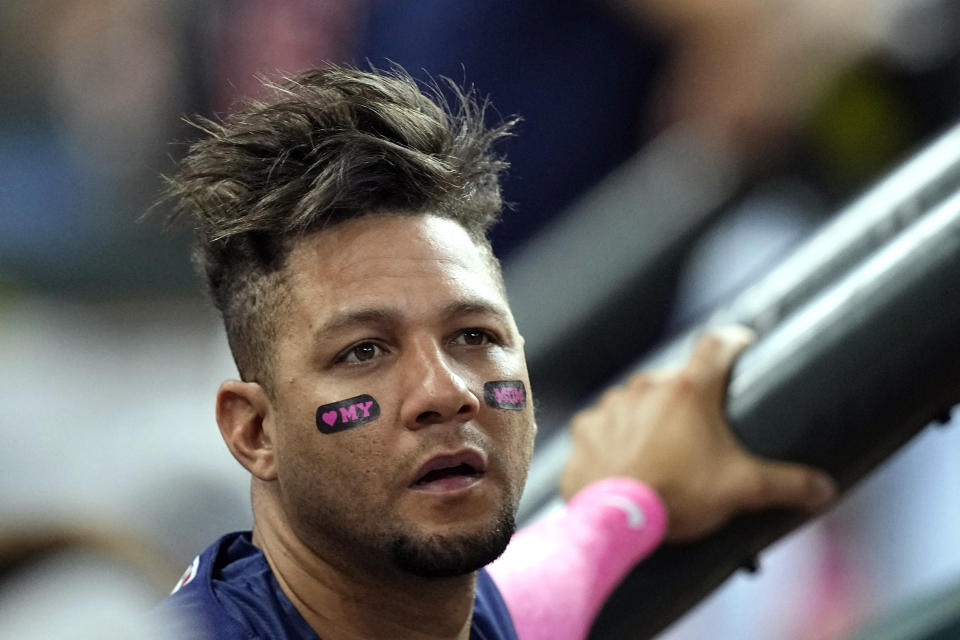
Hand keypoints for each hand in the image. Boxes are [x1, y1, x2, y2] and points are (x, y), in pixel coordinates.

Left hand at [560, 326, 835, 541]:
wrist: (616, 524)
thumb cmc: (680, 498)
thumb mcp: (742, 489)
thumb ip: (788, 485)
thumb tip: (826, 489)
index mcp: (689, 390)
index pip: (716, 343)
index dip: (732, 341)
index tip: (741, 345)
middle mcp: (645, 386)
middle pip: (674, 377)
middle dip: (687, 396)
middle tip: (700, 429)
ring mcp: (611, 406)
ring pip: (635, 400)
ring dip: (647, 415)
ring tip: (661, 450)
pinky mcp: (585, 429)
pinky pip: (603, 425)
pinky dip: (614, 437)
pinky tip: (624, 460)